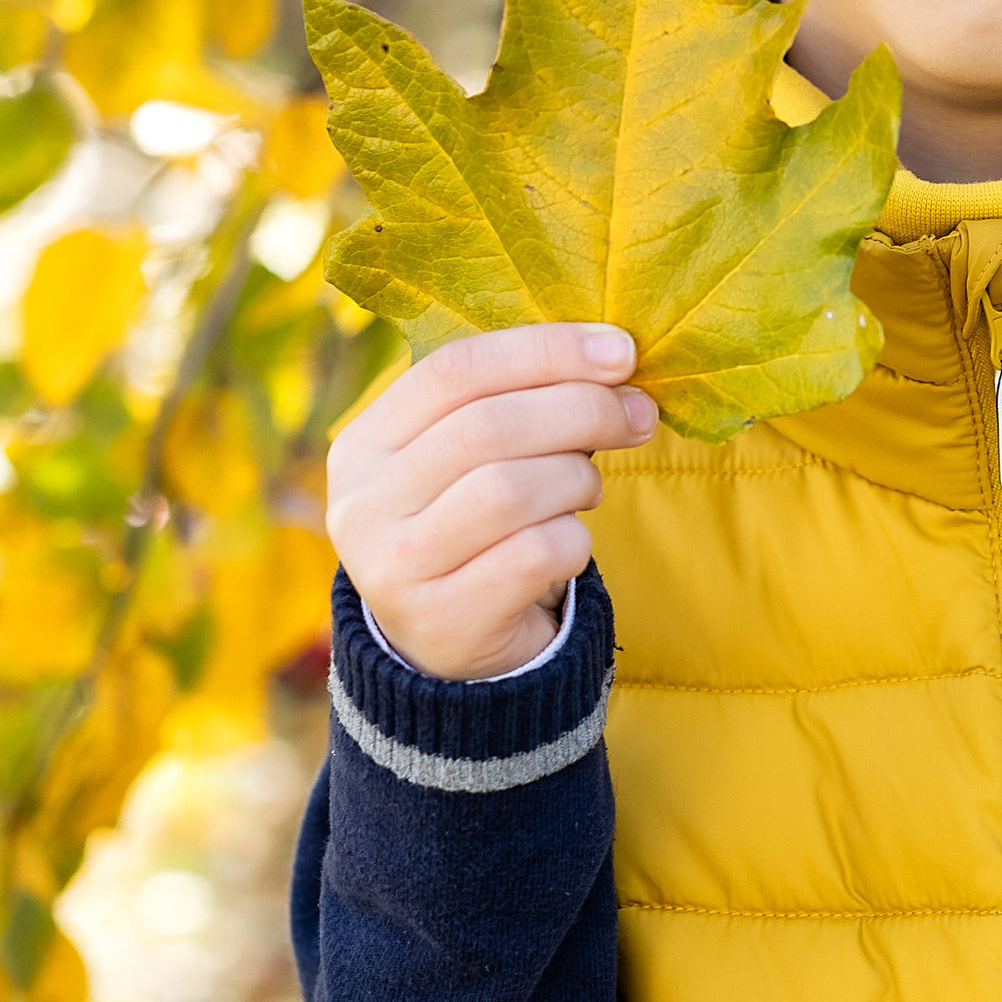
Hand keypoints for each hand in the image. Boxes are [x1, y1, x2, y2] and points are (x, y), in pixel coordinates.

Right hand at [327, 323, 657, 682]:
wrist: (450, 651)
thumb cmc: (475, 531)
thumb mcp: (471, 462)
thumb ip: (518, 404)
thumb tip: (616, 359)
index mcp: (365, 444)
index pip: (455, 368)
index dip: (546, 350)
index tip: (621, 350)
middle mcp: (363, 504)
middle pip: (487, 426)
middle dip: (582, 410)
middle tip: (638, 415)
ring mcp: (393, 567)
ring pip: (510, 490)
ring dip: (577, 479)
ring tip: (590, 488)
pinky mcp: (440, 620)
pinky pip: (533, 556)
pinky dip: (573, 541)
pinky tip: (569, 545)